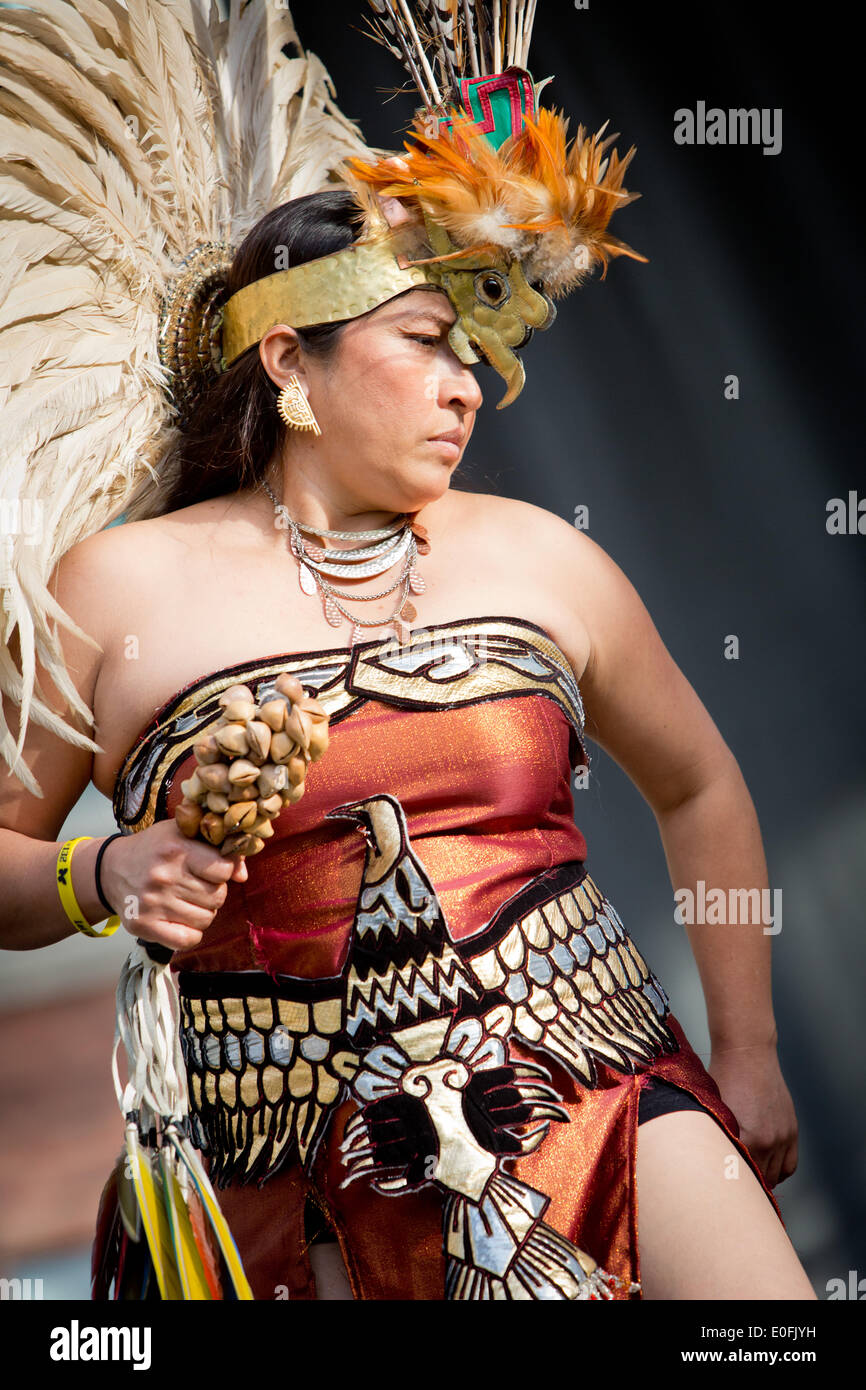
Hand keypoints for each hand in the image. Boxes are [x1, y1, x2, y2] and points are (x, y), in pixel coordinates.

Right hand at [98, 819, 247, 951]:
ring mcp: (152, 903)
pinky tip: (181, 920)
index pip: (224, 869)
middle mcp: (163, 877)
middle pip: (217, 896)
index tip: (212, 868)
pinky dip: (191, 933)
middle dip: (213, 892)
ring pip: (206, 919)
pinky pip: (187, 939)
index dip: (224, 870)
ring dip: (203, 912)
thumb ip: (217, 848)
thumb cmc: (155, 849)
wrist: (111, 869)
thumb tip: (242, 876)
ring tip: (187, 900)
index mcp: (176, 849)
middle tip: (196, 885)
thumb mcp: (183, 834)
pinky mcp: (143, 925)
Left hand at [707, 1040, 798, 1187]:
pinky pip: (790, 1164)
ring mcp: (783, 1136)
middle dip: (745, 1187)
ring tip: (747, 1182)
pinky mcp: (791, 1129)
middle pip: (759, 1182)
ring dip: (763, 1181)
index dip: (729, 1188)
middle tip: (730, 1191)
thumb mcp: (711, 1110)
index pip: (740, 1178)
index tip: (720, 1193)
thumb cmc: (721, 1078)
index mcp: (747, 1139)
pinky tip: (765, 1171)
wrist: (747, 1053)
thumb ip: (713, 1138)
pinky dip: (779, 1172)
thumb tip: (706, 1161)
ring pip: (776, 1176)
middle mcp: (769, 1141)